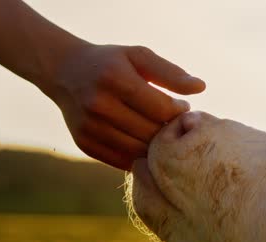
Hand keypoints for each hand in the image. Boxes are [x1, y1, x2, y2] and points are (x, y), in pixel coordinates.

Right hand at [45, 44, 205, 169]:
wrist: (64, 72)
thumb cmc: (111, 63)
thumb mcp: (138, 56)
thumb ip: (170, 72)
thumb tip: (201, 88)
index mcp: (115, 79)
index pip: (161, 108)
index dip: (178, 111)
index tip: (181, 107)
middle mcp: (99, 105)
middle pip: (151, 132)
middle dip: (168, 130)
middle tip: (173, 123)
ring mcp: (89, 127)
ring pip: (138, 151)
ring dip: (155, 146)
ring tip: (159, 132)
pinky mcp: (84, 144)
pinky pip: (122, 160)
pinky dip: (137, 156)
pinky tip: (142, 142)